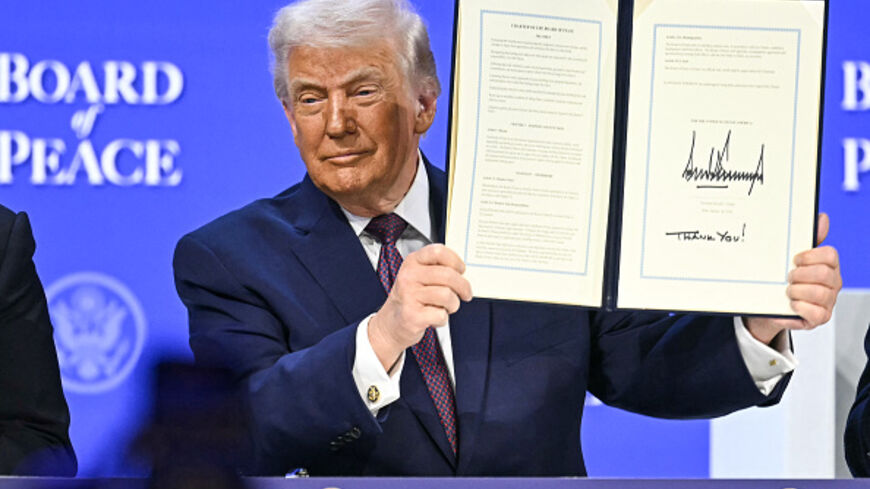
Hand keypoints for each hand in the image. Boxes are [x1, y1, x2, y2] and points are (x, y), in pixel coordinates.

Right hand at [368, 244, 472, 370]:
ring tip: (445, 307)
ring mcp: (409, 295)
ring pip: (447, 295)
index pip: (438, 251)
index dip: (455, 261)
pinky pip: (441, 314)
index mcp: (412, 262)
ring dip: (453, 305)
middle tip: (465, 294)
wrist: (392, 322)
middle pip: (448, 275)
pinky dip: (442, 319)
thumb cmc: (411, 298)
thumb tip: (462, 272)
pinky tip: (434, 318)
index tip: (461, 270)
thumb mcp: (419, 276)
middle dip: (463, 287)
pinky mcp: (412, 315)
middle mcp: (408, 276)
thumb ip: (438, 269)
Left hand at [744, 213, 842, 343]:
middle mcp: (832, 283)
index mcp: (829, 265)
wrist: (771, 305)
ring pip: (819, 293)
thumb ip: (808, 240)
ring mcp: (828, 301)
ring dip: (797, 291)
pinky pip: (815, 313)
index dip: (810, 256)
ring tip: (788, 291)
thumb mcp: (793, 259)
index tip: (795, 259)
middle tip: (789, 277)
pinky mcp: (820, 318)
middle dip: (801, 274)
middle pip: (824, 274)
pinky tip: (792, 304)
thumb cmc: (785, 279)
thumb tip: (822, 218)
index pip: (830, 255)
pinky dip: (800, 307)